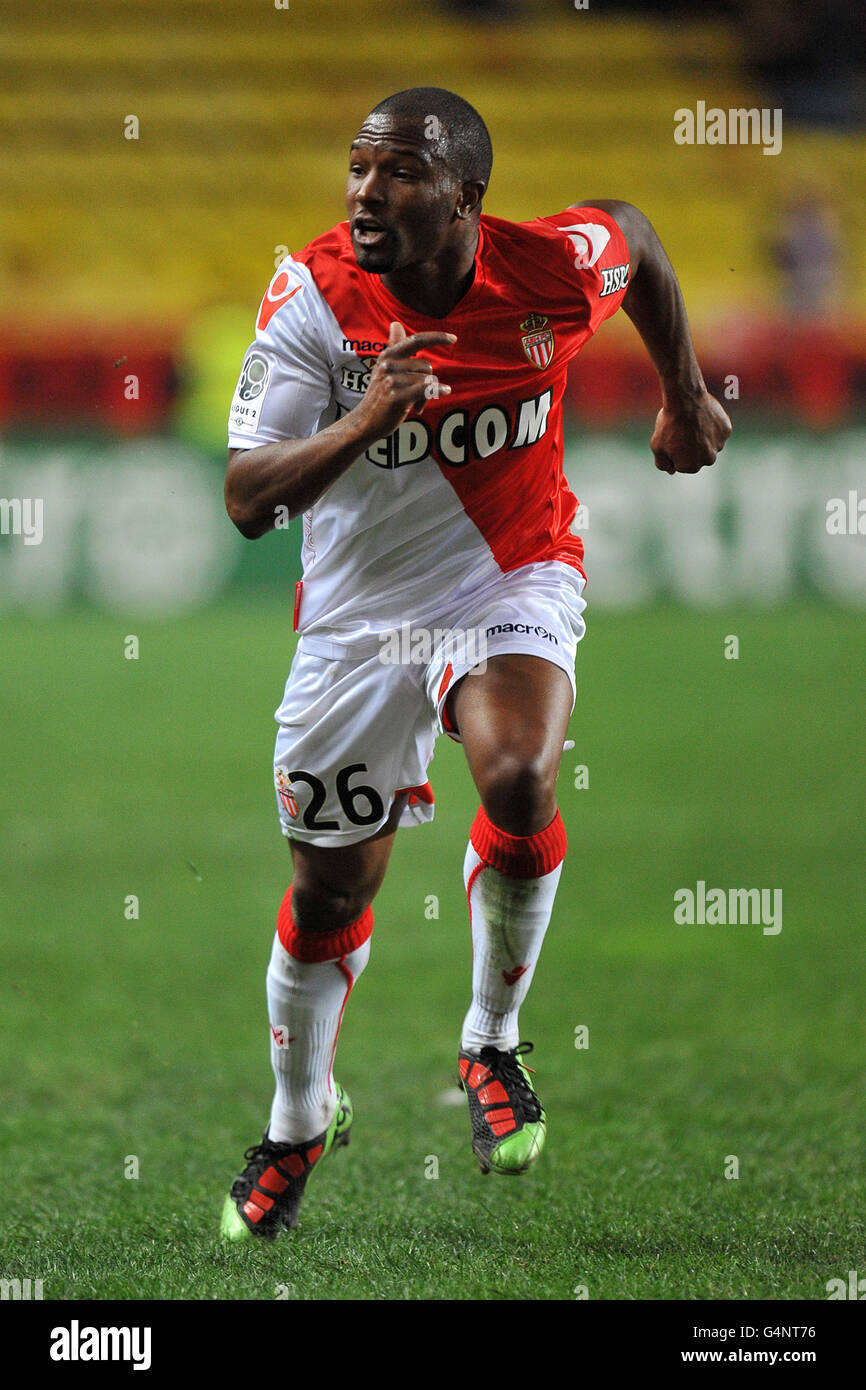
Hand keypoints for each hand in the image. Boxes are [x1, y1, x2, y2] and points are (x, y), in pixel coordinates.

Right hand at [354, 321, 454, 437]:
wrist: (365, 422)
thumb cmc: (379, 395)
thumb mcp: (384, 368)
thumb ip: (394, 347)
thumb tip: (396, 324)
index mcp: (388, 355)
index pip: (416, 340)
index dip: (436, 337)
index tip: (453, 338)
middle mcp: (388, 364)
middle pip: (426, 366)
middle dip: (427, 381)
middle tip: (417, 396)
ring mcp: (391, 381)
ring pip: (427, 380)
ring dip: (427, 395)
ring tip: (415, 405)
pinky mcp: (396, 397)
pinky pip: (425, 389)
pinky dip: (437, 390)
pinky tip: (445, 391)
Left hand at [650, 391, 731, 474]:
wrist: (685, 400)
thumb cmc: (669, 424)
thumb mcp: (657, 446)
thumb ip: (663, 463)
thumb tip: (671, 471)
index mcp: (691, 467)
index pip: (682, 464)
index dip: (675, 451)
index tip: (673, 439)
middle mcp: (708, 460)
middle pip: (698, 456)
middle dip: (691, 447)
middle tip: (683, 431)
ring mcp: (720, 445)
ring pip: (709, 444)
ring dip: (702, 437)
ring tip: (692, 423)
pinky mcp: (726, 430)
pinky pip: (718, 431)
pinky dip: (712, 426)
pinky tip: (703, 417)